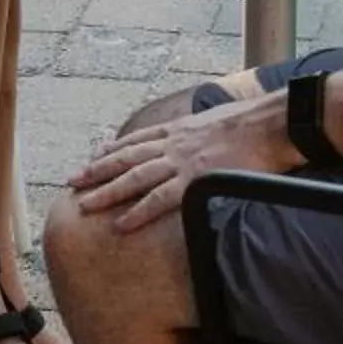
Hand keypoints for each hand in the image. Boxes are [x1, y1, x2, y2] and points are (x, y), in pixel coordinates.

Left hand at [67, 94, 295, 231]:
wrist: (271, 124)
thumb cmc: (254, 123)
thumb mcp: (218, 120)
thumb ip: (202, 131)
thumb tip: (203, 138)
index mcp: (179, 129)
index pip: (137, 140)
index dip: (112, 149)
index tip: (93, 156)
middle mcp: (173, 144)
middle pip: (125, 158)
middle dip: (96, 170)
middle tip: (72, 181)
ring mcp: (181, 162)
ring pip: (133, 178)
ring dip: (106, 191)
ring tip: (83, 205)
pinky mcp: (195, 181)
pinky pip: (159, 199)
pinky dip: (138, 211)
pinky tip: (121, 223)